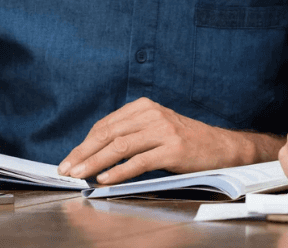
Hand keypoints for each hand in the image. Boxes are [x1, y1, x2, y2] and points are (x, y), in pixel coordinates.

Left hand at [57, 97, 250, 183]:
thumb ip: (130, 133)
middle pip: (109, 134)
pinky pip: (140, 161)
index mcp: (144, 106)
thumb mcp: (155, 128)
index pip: (106, 125)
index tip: (70, 159)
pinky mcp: (173, 149)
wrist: (220, 147)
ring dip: (96, 162)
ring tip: (80, 175)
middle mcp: (152, 114)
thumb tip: (94, 153)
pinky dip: (120, 171)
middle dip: (84, 153)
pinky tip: (105, 179)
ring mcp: (163, 131)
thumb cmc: (184, 141)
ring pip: (120, 147)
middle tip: (67, 169)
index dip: (85, 143)